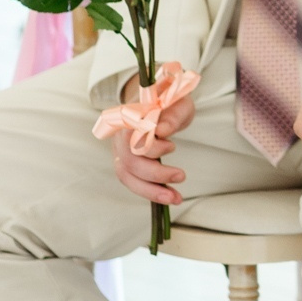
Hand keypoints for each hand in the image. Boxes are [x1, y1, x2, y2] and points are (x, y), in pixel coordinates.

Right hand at [111, 81, 195, 205]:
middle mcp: (120, 135)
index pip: (131, 136)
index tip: (172, 146)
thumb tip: (162, 131)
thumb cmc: (170, 102)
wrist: (161, 103)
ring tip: (176, 198)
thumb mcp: (178, 102)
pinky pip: (133, 182)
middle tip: (181, 176)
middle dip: (156, 174)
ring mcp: (120, 150)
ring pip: (127, 176)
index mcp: (129, 115)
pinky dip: (151, 192)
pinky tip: (168, 197)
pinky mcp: (126, 163)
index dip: (150, 146)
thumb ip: (172, 115)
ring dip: (152, 191)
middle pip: (129, 161)